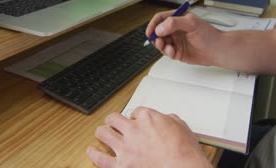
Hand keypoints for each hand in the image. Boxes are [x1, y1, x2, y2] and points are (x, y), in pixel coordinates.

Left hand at [87, 107, 211, 167]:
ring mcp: (125, 147)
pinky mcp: (120, 165)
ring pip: (103, 133)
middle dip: (114, 120)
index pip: (136, 112)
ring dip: (102, 131)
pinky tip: (91, 151)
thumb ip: (170, 120)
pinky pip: (100, 158)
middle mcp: (133, 129)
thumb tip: (167, 119)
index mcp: (148, 117)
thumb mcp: (182, 127)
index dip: (136, 116)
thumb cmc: (185, 153)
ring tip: (101, 133)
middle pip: (115, 118)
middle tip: (114, 122)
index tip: (136, 120)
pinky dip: (93, 153)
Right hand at [145, 11, 220, 65]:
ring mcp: (176, 41)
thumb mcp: (191, 24)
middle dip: (156, 37)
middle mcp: (176, 29)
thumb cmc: (209, 35)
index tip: (150, 32)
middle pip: (158, 32)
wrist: (217, 51)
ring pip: (161, 43)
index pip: (160, 19)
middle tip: (158, 41)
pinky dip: (167, 53)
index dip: (153, 25)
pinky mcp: (178, 52)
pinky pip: (167, 52)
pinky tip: (173, 52)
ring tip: (168, 48)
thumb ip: (174, 23)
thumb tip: (159, 28)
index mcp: (178, 19)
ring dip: (161, 46)